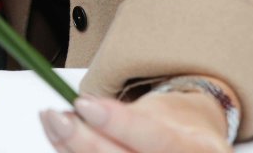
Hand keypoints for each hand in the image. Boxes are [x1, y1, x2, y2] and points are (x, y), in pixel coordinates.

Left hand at [40, 91, 230, 152]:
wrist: (193, 148)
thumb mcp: (163, 113)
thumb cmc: (176, 130)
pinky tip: (61, 141)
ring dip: (71, 149)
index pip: (158, 139)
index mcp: (198, 149)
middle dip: (85, 142)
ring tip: (53, 122)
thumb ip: (126, 116)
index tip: (85, 104)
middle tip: (57, 116)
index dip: (121, 123)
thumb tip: (83, 109)